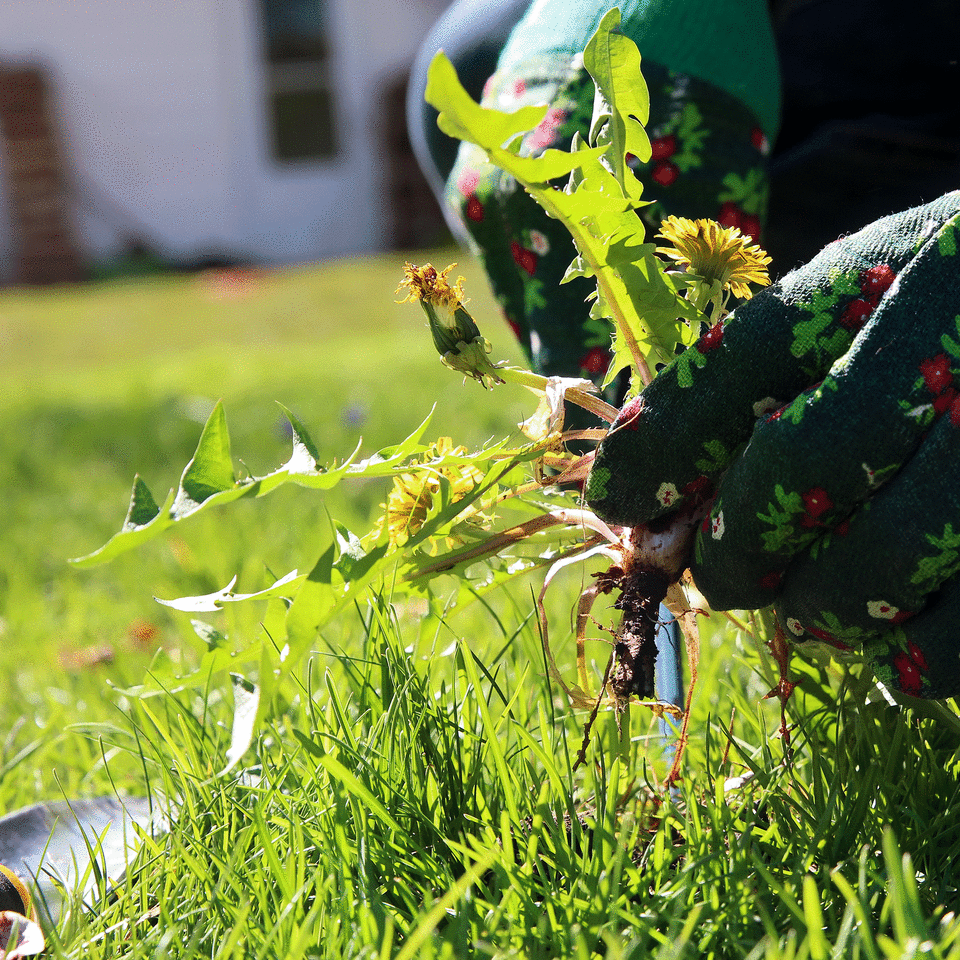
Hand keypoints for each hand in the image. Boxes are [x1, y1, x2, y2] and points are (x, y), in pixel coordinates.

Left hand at [586, 192, 959, 698]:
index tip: (618, 496)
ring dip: (821, 603)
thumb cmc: (946, 333)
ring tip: (808, 605)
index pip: (756, 351)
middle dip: (739, 541)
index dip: (670, 436)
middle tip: (718, 578)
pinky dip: (916, 655)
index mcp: (901, 269)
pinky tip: (894, 646)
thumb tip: (647, 487)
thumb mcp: (867, 312)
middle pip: (810, 458)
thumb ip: (768, 378)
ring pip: (888, 552)